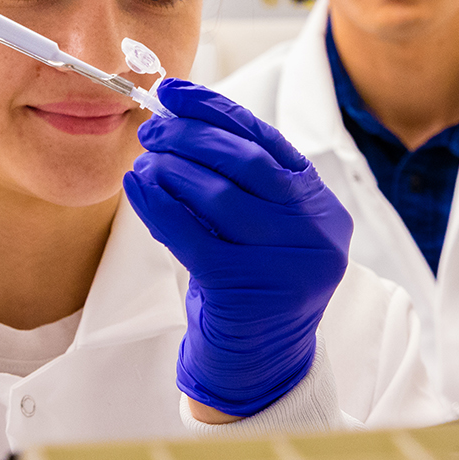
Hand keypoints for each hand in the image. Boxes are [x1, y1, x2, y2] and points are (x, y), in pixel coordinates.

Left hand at [124, 79, 351, 417]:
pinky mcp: (250, 291)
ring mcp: (288, 264)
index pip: (266, 141)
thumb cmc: (248, 288)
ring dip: (171, 167)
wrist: (257, 367)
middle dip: (191, 135)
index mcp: (321, 206)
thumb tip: (180, 118)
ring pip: (218, 194)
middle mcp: (316, 232)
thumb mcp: (257, 227)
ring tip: (144, 158)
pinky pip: (191, 234)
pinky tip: (137, 187)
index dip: (216, 111)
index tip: (176, 92)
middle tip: (151, 127)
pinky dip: (158, 204)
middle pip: (245, 162)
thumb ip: (237, 180)